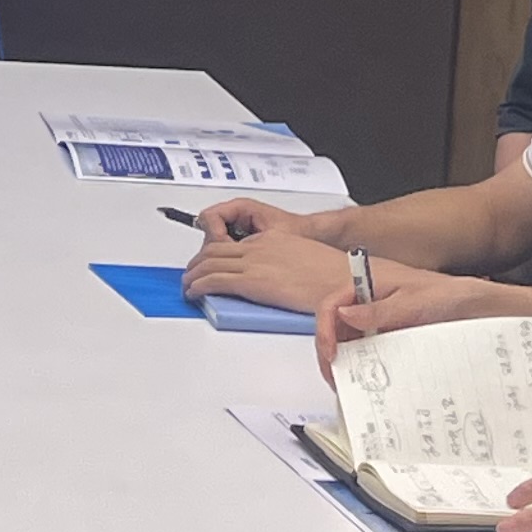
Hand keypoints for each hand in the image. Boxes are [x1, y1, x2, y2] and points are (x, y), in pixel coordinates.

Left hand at [181, 197, 350, 308]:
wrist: (343, 279)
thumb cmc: (332, 273)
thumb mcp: (303, 257)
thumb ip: (285, 262)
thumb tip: (280, 277)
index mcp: (270, 240)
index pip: (232, 244)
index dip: (214, 253)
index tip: (209, 262)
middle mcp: (258, 248)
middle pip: (214, 250)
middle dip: (198, 262)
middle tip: (191, 272)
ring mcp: (254, 264)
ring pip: (209, 264)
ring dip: (193, 274)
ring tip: (187, 284)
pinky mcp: (252, 282)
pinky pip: (215, 281)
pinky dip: (199, 286)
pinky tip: (194, 292)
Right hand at [309, 264, 484, 379]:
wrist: (476, 307)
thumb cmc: (447, 296)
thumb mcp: (414, 302)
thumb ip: (379, 309)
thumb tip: (343, 314)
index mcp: (368, 286)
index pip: (331, 305)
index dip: (324, 330)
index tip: (331, 355)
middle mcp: (367, 304)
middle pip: (333, 327)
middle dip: (328, 353)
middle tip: (335, 379)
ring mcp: (377, 321)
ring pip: (347, 342)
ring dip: (344, 362)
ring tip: (348, 386)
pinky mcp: (388, 336)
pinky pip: (368, 351)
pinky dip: (363, 366)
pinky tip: (368, 381)